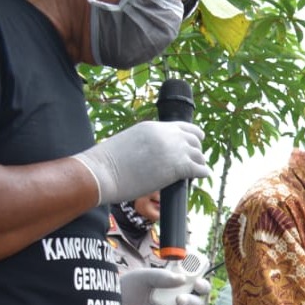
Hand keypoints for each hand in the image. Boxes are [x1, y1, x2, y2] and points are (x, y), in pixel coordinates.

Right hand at [72, 122, 209, 206]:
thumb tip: (155, 153)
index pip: (183, 127)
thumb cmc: (108, 163)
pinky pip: (201, 169)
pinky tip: (196, 178)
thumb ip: (148, 143)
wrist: (103, 172)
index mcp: (154, 127)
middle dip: (195, 151)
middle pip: (194, 140)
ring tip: (191, 173)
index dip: (191, 138)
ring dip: (198, 164)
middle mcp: (167, 135)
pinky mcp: (179, 167)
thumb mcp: (130, 142)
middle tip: (191, 163)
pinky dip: (201, 174)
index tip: (190, 147)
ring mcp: (175, 150)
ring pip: (199, 155)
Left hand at [119, 270, 208, 304]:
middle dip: (193, 301)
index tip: (197, 284)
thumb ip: (163, 277)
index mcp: (175, 284)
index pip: (197, 283)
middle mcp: (178, 298)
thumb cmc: (127, 288)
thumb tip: (183, 279)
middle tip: (179, 300)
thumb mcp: (143, 277)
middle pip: (198, 301)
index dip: (202, 284)